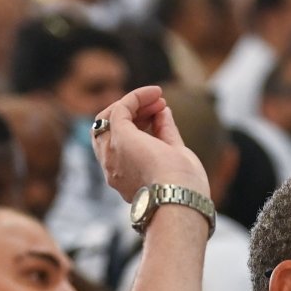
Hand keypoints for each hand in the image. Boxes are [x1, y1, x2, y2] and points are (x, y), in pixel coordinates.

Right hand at [92, 86, 210, 203]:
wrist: (181, 197)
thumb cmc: (184, 187)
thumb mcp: (175, 157)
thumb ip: (165, 133)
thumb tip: (162, 110)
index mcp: (125, 178)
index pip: (119, 145)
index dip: (137, 125)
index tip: (160, 114)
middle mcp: (112, 168)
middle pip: (107, 131)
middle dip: (132, 113)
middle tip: (158, 105)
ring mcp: (112, 154)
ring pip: (108, 119)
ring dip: (134, 103)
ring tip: (158, 98)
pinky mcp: (119, 139)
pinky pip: (120, 109)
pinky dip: (136, 97)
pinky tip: (155, 93)